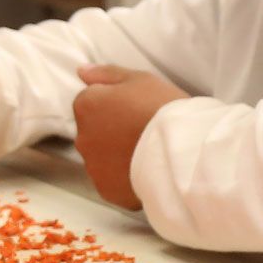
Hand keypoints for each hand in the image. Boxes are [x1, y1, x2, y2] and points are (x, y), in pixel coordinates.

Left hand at [72, 64, 188, 209]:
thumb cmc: (161, 108)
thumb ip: (105, 74)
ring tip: (145, 152)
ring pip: (101, 158)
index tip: (135, 109)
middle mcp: (81, 138)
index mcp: (86, 106)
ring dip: (115, 155)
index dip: (114, 105)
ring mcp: (93, 167)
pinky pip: (111, 181)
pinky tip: (143, 171)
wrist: (181, 149)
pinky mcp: (106, 190)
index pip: (91, 102)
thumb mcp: (138, 79)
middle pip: (93, 131)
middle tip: (141, 130)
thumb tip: (80, 72)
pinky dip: (123, 178)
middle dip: (111, 131)